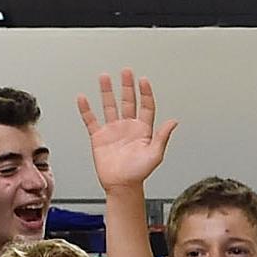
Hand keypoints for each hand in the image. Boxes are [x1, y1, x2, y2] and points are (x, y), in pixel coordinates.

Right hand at [76, 71, 178, 193]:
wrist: (122, 186)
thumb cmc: (139, 173)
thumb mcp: (155, 155)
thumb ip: (163, 137)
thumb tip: (173, 122)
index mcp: (143, 130)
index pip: (145, 106)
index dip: (145, 93)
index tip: (143, 80)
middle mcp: (128, 127)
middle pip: (127, 101)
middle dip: (127, 86)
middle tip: (126, 71)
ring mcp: (113, 130)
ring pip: (109, 106)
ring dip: (107, 92)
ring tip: (104, 77)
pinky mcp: (99, 136)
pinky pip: (91, 120)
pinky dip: (86, 109)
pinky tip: (83, 98)